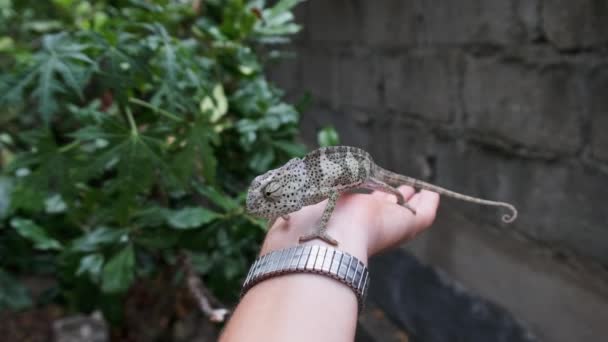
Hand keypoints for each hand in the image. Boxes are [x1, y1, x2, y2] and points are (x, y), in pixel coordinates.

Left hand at [260, 186, 439, 260]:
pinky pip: (422, 217)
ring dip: (413, 201)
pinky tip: (434, 196)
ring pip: (404, 214)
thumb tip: (273, 187)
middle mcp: (362, 221)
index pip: (355, 203)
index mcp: (339, 213)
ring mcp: (384, 225)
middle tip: (405, 190)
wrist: (323, 242)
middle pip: (383, 208)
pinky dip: (429, 206)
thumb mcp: (296, 197)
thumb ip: (291, 190)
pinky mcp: (404, 228)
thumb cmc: (304, 219)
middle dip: (392, 197)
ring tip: (424, 192)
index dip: (363, 193)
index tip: (368, 182)